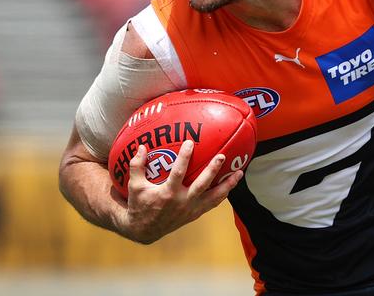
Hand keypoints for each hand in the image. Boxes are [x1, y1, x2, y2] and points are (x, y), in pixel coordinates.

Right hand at [119, 140, 243, 243]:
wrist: (144, 230)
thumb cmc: (139, 204)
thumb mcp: (135, 186)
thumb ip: (137, 165)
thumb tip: (142, 146)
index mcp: (167, 194)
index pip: (178, 173)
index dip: (184, 157)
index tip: (190, 143)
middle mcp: (182, 202)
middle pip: (202, 184)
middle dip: (213, 170)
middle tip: (222, 156)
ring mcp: (190, 209)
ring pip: (213, 197)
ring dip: (227, 185)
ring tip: (239, 173)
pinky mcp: (195, 214)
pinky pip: (212, 204)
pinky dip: (222, 195)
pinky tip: (230, 185)